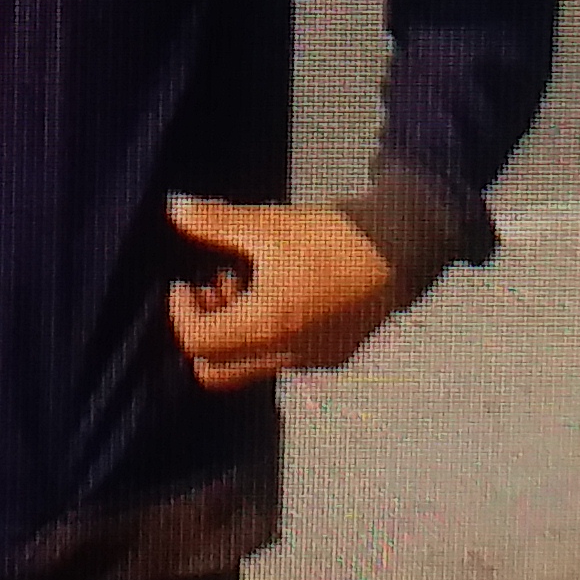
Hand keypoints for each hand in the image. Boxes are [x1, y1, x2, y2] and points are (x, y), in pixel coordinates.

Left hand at [164, 194, 410, 391]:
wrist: (403, 248)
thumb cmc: (335, 236)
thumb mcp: (269, 224)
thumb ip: (215, 222)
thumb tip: (176, 208)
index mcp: (266, 325)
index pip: (197, 343)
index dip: (180, 313)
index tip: (184, 283)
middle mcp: (287, 354)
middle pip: (217, 370)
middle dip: (205, 332)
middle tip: (212, 291)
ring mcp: (313, 360)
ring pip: (251, 366)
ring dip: (236, 330)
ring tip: (248, 282)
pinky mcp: (334, 354)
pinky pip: (283, 358)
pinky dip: (267, 333)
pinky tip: (281, 290)